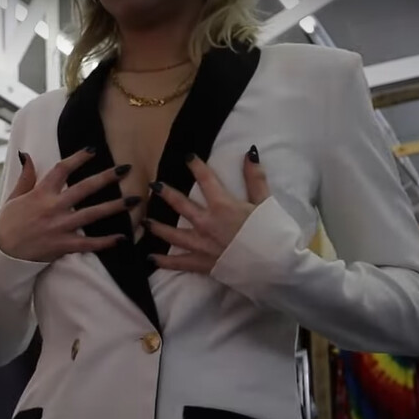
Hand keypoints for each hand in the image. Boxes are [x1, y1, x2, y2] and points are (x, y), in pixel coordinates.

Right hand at [0, 148, 135, 262]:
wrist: (2, 252)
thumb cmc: (8, 223)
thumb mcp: (14, 196)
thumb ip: (26, 177)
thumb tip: (27, 155)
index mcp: (41, 193)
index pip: (62, 169)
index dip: (78, 158)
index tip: (93, 150)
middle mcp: (53, 207)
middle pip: (85, 188)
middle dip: (107, 177)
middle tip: (126, 169)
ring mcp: (60, 227)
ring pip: (93, 214)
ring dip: (115, 207)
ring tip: (134, 201)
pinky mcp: (63, 245)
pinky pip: (89, 244)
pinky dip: (106, 242)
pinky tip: (123, 238)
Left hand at [145, 147, 270, 273]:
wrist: (273, 265)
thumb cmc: (271, 234)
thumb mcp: (265, 202)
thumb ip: (255, 178)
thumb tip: (250, 153)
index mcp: (222, 206)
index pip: (206, 180)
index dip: (196, 166)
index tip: (188, 158)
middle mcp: (206, 223)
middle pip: (181, 205)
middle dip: (166, 193)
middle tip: (153, 186)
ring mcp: (201, 244)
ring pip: (173, 234)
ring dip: (158, 227)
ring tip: (145, 222)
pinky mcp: (202, 263)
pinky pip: (179, 262)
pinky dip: (164, 261)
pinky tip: (151, 258)